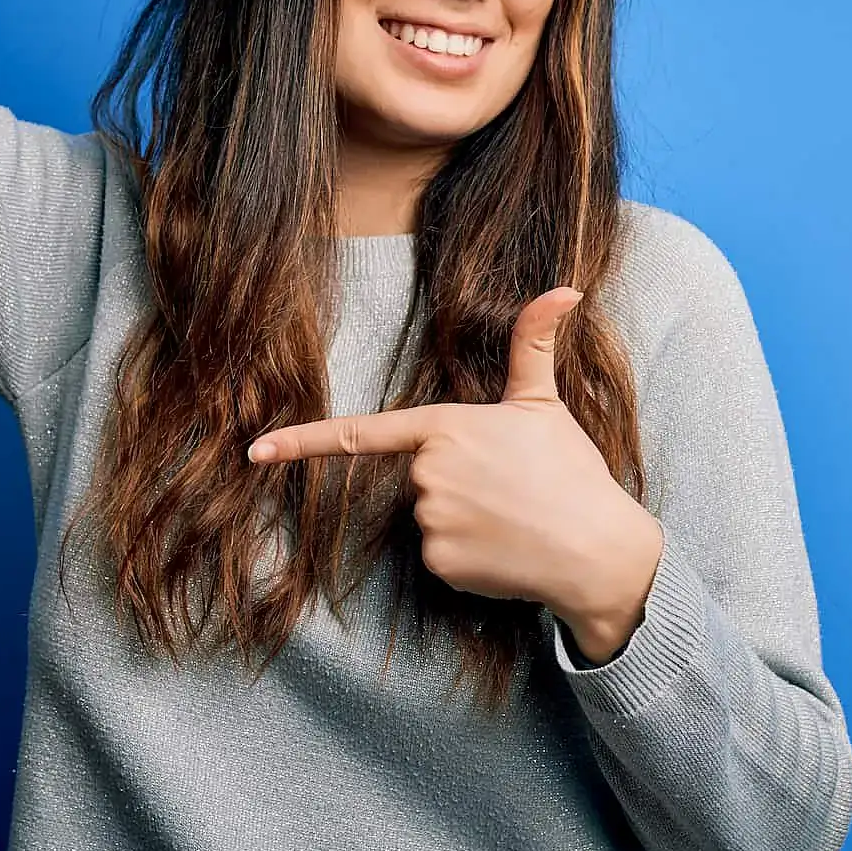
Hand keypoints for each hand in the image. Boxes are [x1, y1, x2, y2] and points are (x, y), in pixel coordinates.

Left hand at [245, 288, 662, 644]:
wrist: (597, 550)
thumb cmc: (570, 471)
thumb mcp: (545, 402)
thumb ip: (533, 343)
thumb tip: (564, 288)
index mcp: (444, 428)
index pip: (358, 434)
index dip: (300, 442)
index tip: (254, 451)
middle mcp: (427, 473)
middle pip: (419, 476)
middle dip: (456, 481)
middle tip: (510, 485)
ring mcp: (429, 520)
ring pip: (429, 515)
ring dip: (464, 517)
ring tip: (513, 515)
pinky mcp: (439, 562)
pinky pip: (440, 554)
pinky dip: (468, 554)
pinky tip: (504, 548)